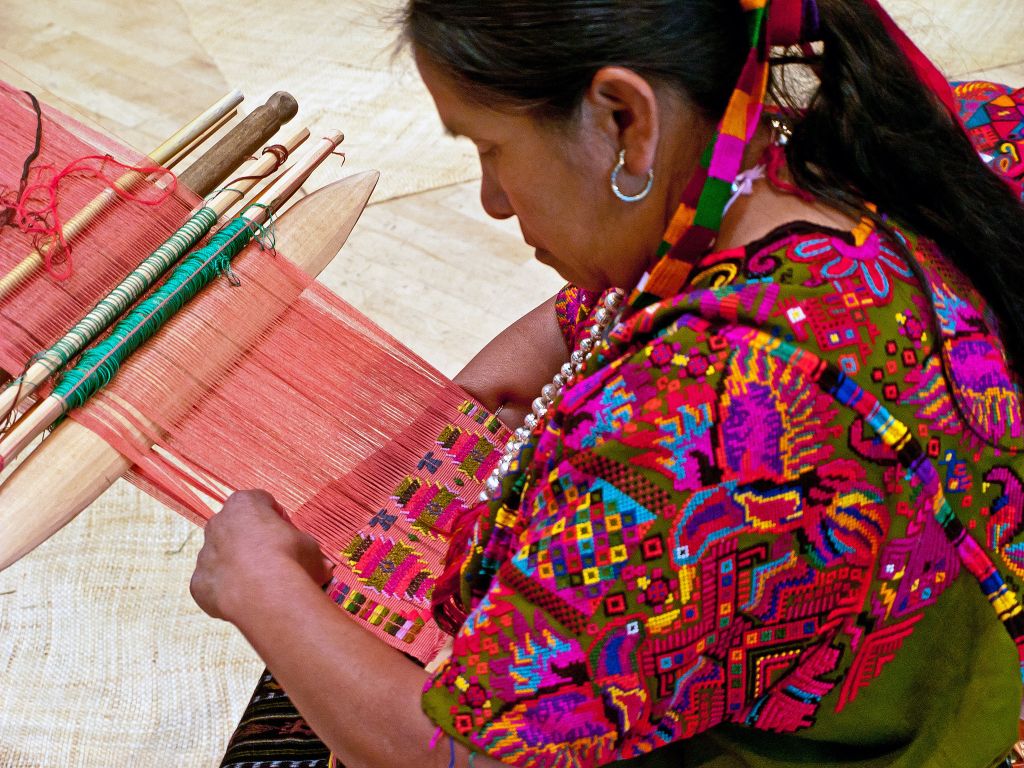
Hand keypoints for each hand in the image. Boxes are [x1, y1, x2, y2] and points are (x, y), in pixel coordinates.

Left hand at [190, 489, 333, 621]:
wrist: (265, 592)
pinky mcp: (199, 583)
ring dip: (238, 566)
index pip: (260, 502)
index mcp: (244, 504)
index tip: (288, 535)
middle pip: (235, 527)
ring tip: (261, 583)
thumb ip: (308, 550)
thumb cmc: (289, 557)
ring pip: (221, 556)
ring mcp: (205, 553)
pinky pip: (214, 584)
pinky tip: (246, 598)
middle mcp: (218, 523)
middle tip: (274, 559)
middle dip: (252, 541)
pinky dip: (227, 590)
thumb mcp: (310, 546)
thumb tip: (322, 567)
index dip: (277, 519)